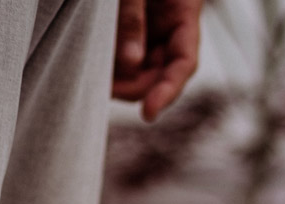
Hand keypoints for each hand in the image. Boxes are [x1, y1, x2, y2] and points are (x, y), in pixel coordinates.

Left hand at [111, 0, 201, 121]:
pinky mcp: (133, 28)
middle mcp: (170, 24)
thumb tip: (130, 64)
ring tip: (99, 76)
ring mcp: (152, 27)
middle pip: (160, 73)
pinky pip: (126, 57)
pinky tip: (99, 65)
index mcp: (184, 8)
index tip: (147, 113)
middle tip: (107, 88)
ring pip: (142, 69)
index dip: (167, 92)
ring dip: (122, 79)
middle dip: (135, 87)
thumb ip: (132, 17)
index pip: (185, 62)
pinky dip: (113, 66)